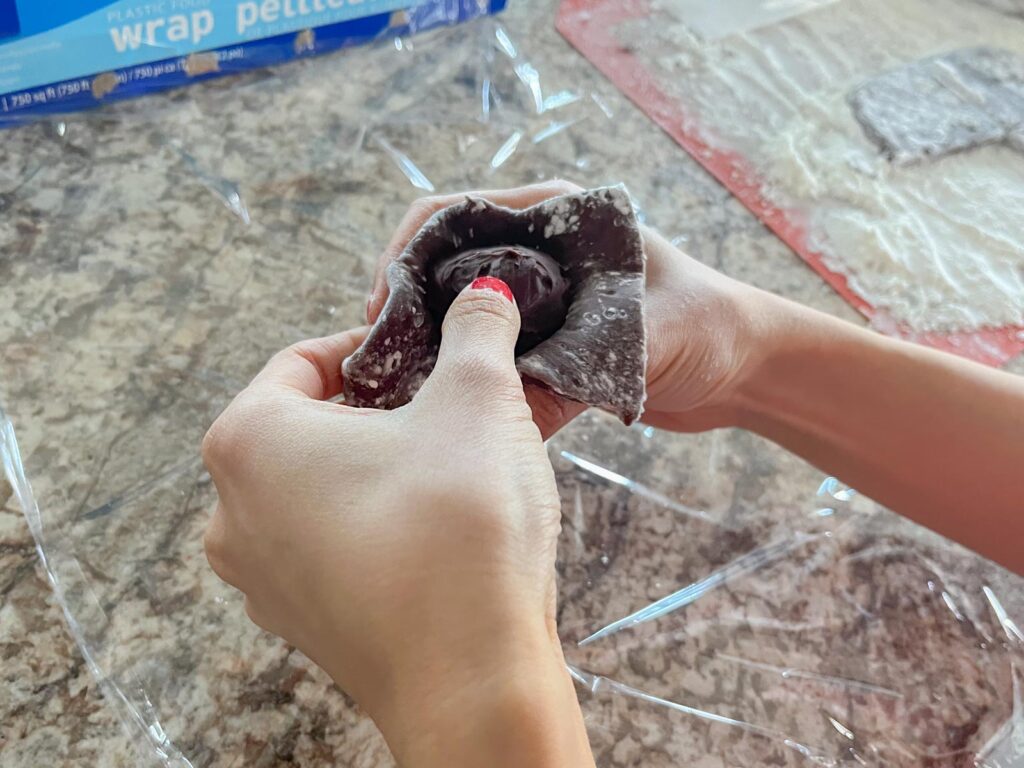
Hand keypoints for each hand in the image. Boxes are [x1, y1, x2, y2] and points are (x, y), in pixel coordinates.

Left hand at [202, 280, 593, 766]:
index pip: (303, 360)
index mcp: (249, 440)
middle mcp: (233, 510)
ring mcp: (261, 577)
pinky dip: (378, 523)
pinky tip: (438, 528)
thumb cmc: (459, 526)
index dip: (373, 346)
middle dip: (379, 407)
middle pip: (307, 426)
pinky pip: (333, 546)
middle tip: (446, 406)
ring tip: (448, 466)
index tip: (426, 352)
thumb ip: (476, 329)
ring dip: (379, 466)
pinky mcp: (302, 623)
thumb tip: (486, 293)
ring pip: (319, 489)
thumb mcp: (478, 398)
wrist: (473, 679)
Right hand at [368, 180, 762, 436]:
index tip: (381, 303)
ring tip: (399, 385)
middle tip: (377, 355)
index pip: (454, 214)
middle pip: (446, 264)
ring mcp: (540, 297)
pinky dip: (466, 374)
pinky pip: (490, 353)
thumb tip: (498, 421)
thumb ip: (569, 375)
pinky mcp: (546, 340)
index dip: (406, 253)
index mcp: (555, 217)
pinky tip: (444, 405)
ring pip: (462, 313)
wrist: (745, 367)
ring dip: (432, 345)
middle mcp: (537, 250)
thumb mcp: (635, 343)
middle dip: (407, 304)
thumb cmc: (707, 327)